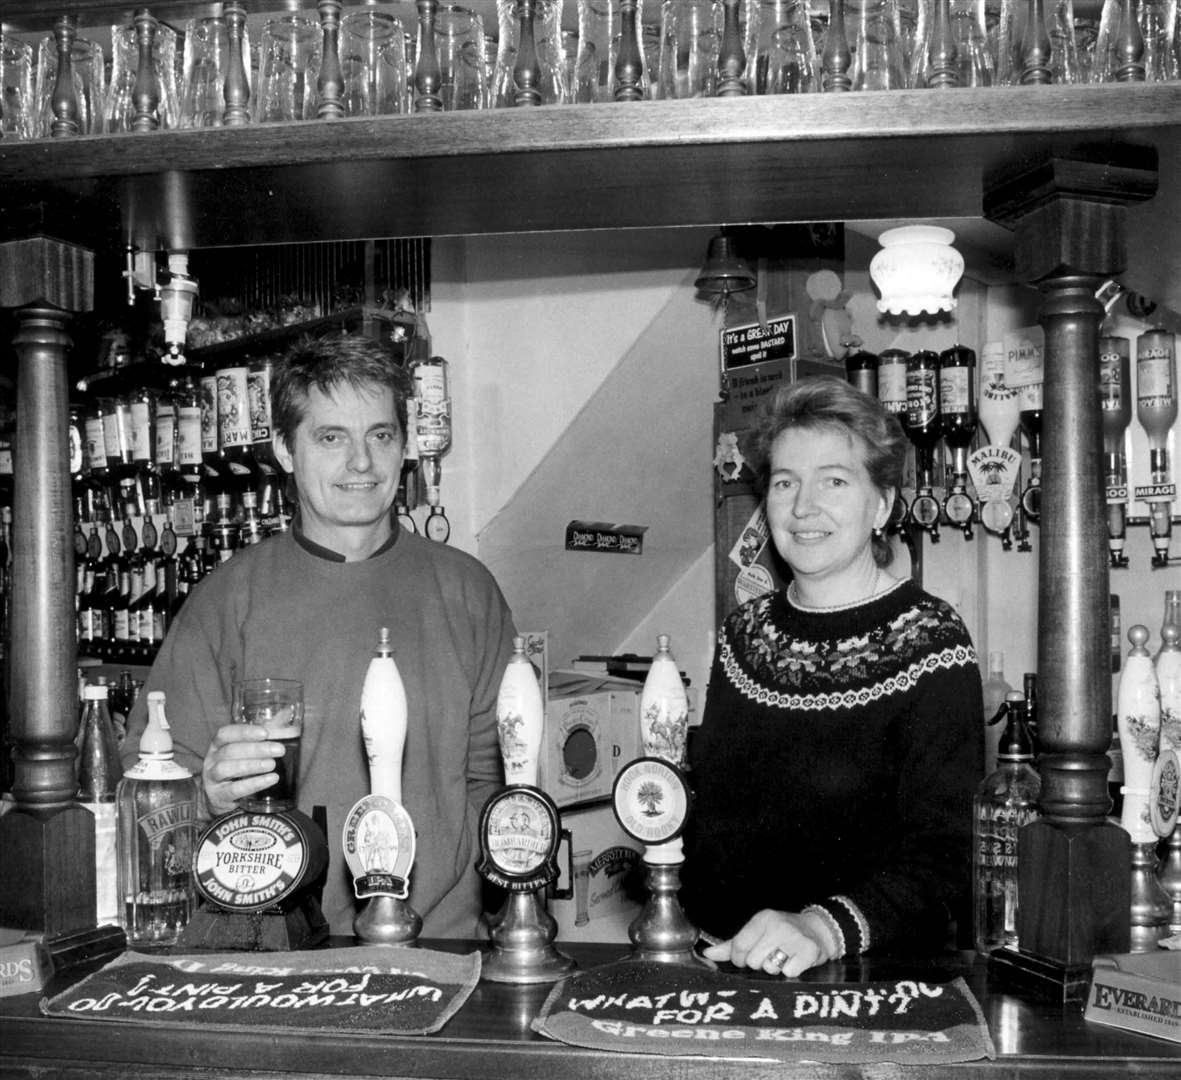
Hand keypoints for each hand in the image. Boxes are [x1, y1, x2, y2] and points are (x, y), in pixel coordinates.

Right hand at [202, 723, 283, 815]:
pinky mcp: (218, 796)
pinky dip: (253, 784)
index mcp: (218, 745)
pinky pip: (233, 790)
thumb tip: (286, 712)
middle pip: (230, 751)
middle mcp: (211, 760)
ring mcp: (211, 779)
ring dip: (252, 765)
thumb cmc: (238, 766)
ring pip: (226, 769)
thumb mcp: (246, 749)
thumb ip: (264, 732)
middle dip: (256, 749)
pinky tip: (270, 779)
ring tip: (272, 764)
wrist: (221, 798)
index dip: (244, 732)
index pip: (225, 733)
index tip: (265, 733)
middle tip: (279, 750)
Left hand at [702, 909, 838, 977]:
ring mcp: (794, 937)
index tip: (745, 959)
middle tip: (769, 955)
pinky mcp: (809, 951)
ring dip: (775, 968)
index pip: (739, 945)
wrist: (817, 930)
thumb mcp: (757, 932)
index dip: (739, 959)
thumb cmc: (781, 932)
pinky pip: (789, 972)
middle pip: (753, 960)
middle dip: (759, 964)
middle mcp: (777, 925)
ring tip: (783, 957)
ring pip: (770, 968)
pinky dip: (791, 971)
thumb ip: (732, 945)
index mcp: (762, 919)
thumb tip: (707, 954)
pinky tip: (795, 961)